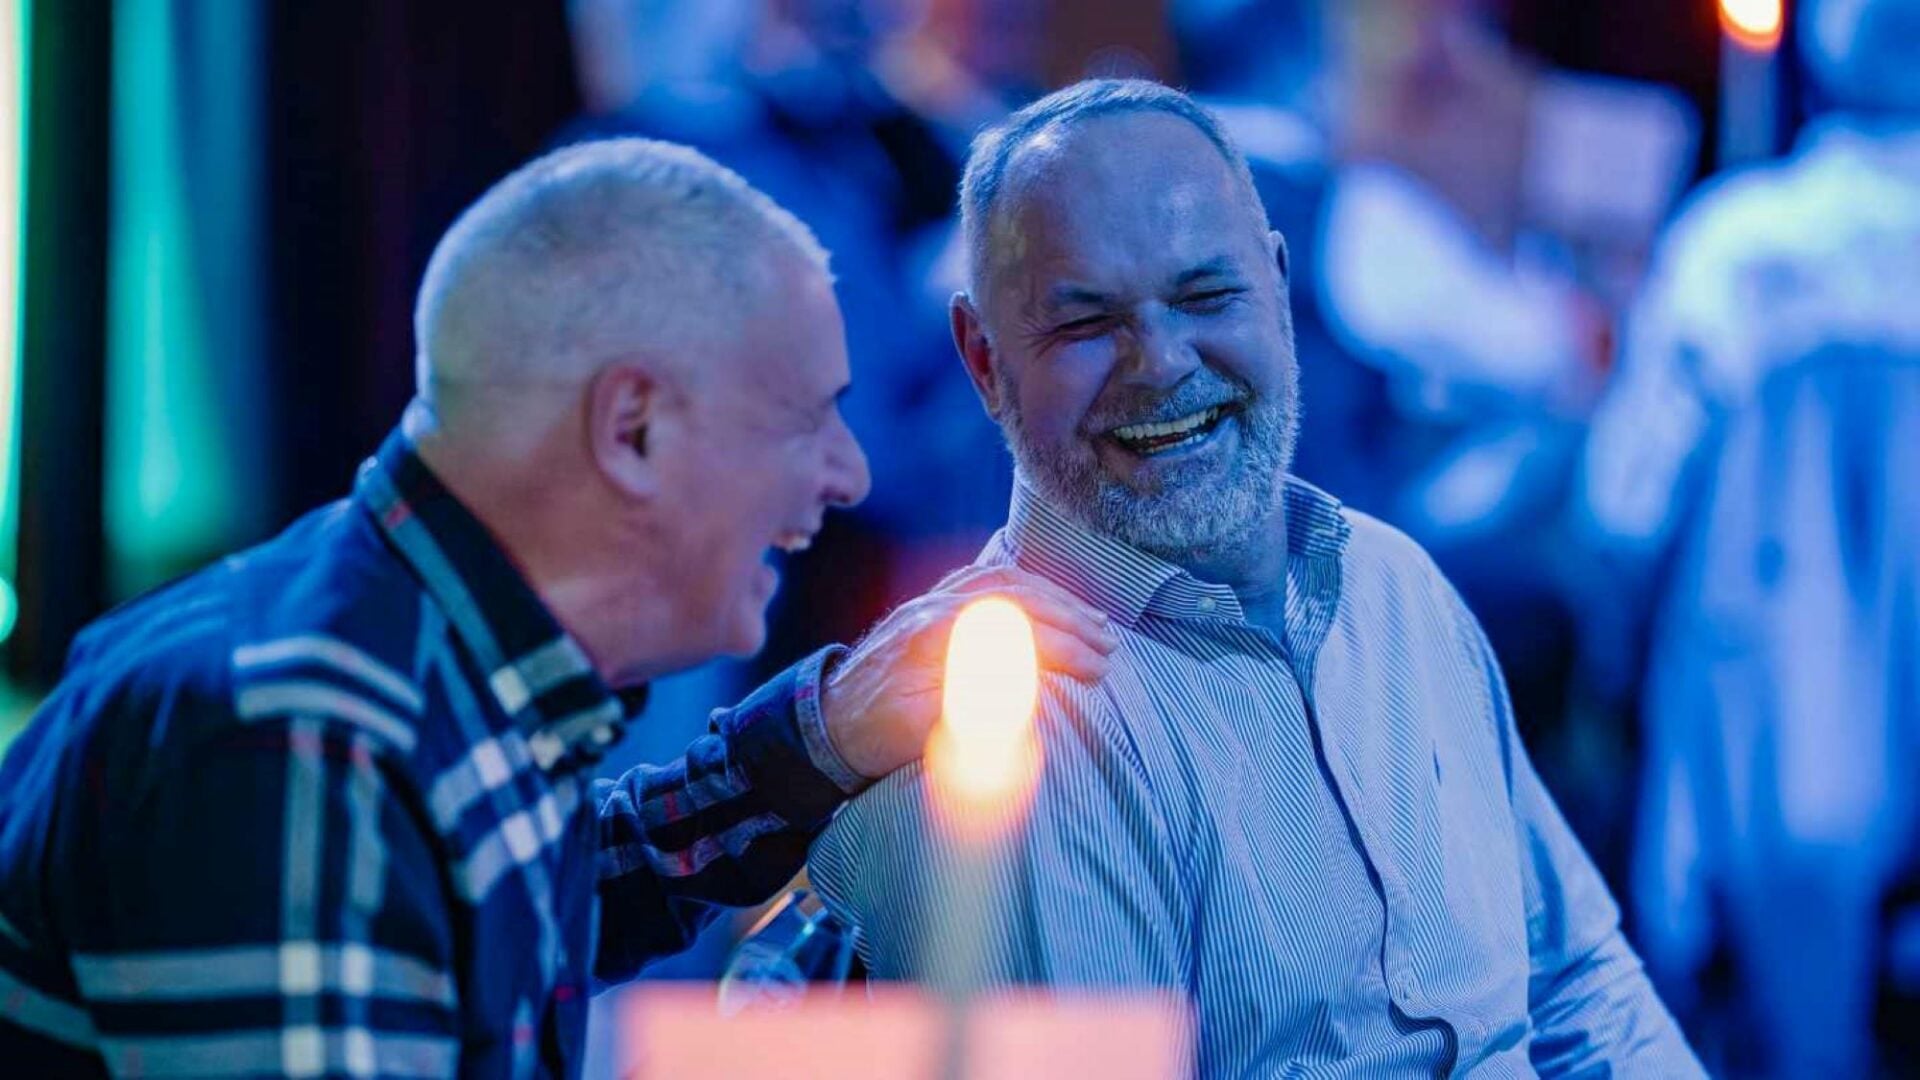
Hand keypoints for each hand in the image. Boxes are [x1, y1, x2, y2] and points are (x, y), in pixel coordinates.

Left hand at [820, 565, 1118, 782]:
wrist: (823, 724)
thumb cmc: (872, 734)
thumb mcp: (922, 730)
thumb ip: (973, 709)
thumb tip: (1029, 700)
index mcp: (932, 633)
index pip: (1013, 626)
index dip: (1063, 648)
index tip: (1098, 671)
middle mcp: (932, 606)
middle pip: (1014, 592)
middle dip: (1069, 616)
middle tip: (1109, 646)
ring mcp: (929, 601)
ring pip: (1002, 579)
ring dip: (1053, 598)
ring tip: (1093, 624)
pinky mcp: (929, 607)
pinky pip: (984, 580)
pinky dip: (1025, 588)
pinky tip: (1050, 603)